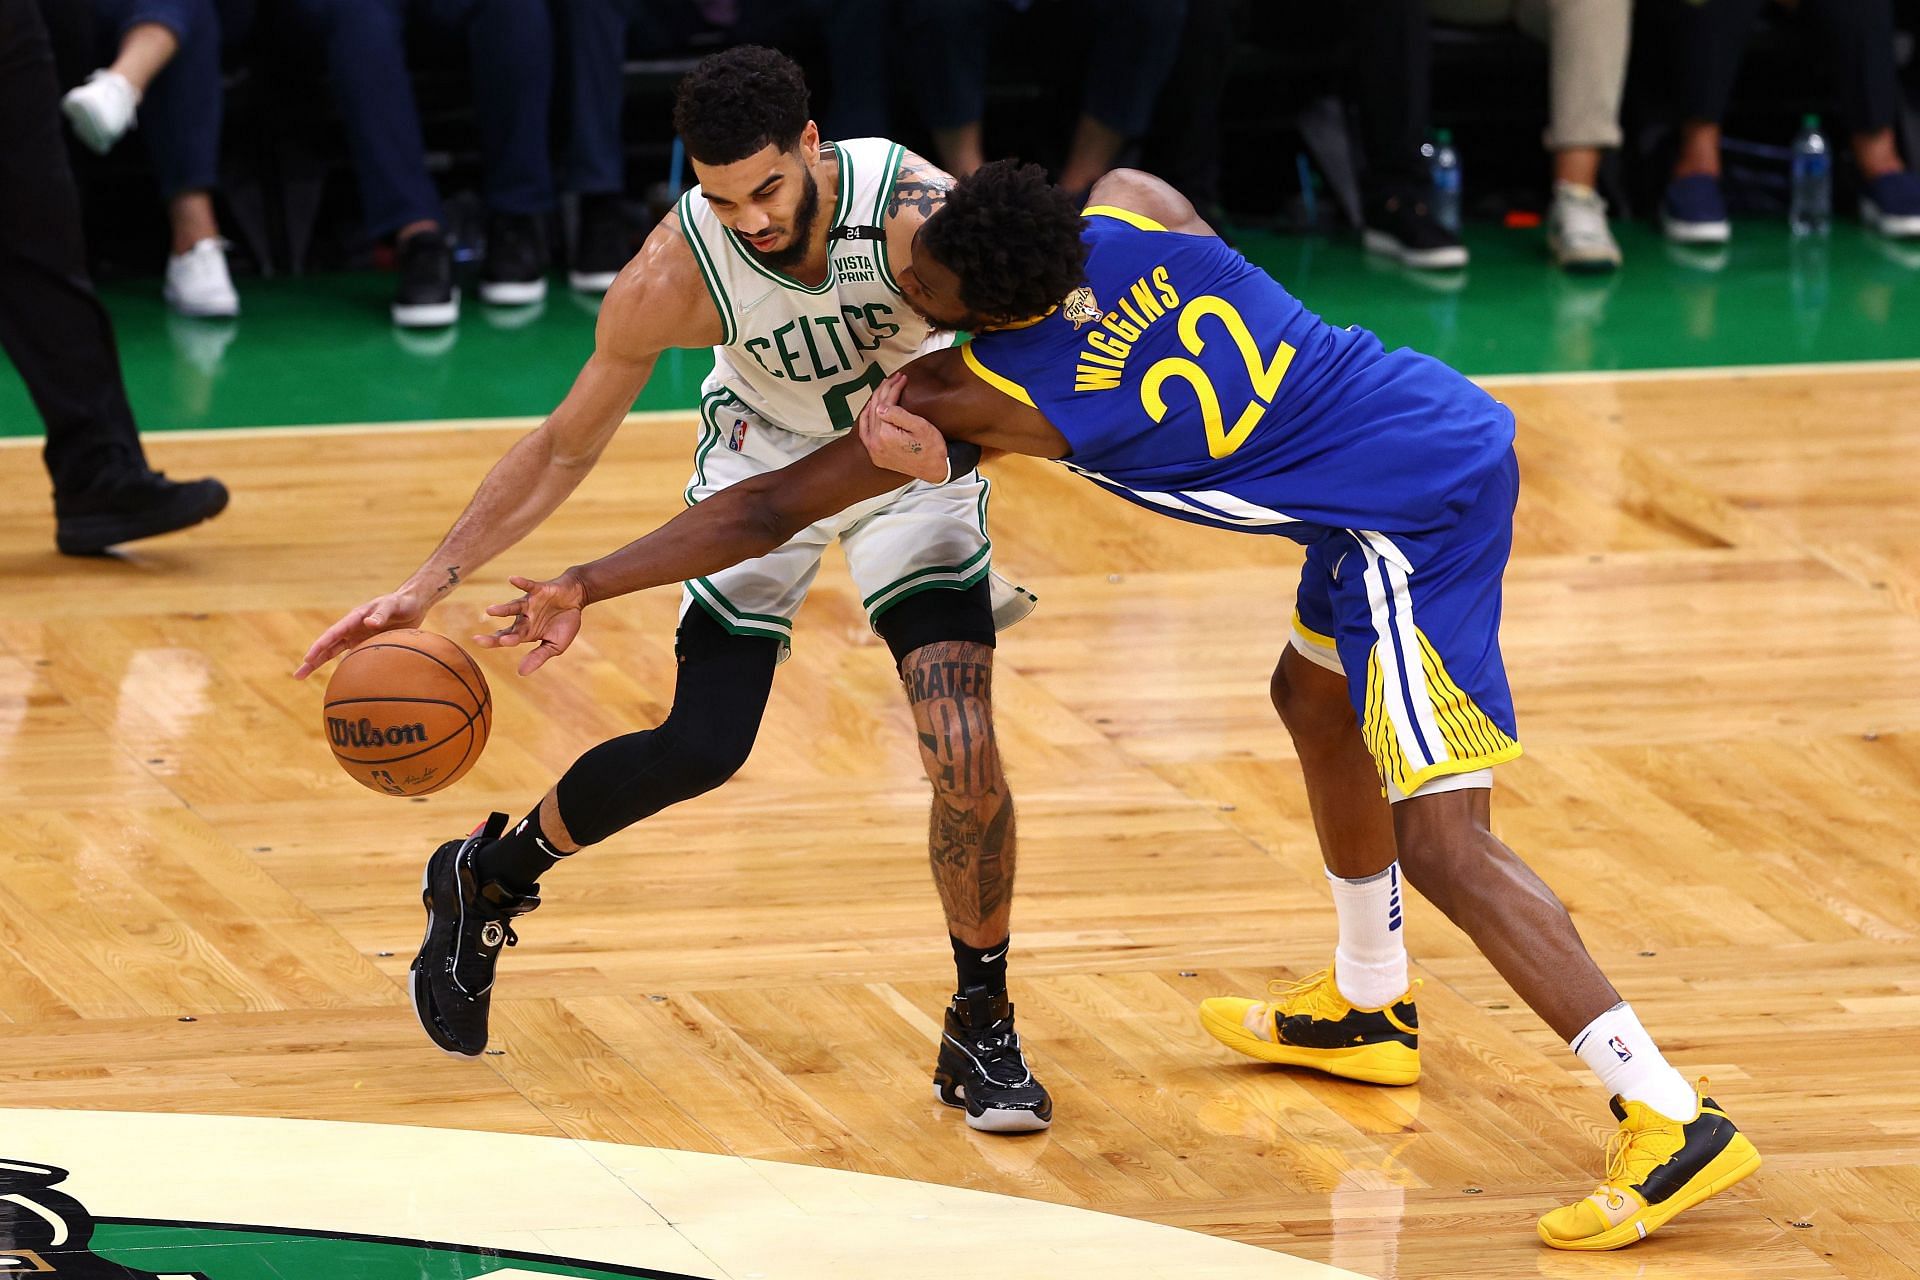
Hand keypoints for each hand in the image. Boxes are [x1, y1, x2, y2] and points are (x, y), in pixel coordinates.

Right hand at [294, 586, 432, 678]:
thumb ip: (381, 614)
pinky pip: (351, 657)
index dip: (321, 645)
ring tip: (302, 676)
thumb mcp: (392, 606)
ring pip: (334, 653)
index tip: (309, 657)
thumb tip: (368, 623)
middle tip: (298, 675)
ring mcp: (357, 637)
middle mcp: (352, 628)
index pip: (333, 633)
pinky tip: (336, 680)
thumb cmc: (401, 603)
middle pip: (327, 646)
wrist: (412, 604)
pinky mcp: (366, 644)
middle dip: (312, 660)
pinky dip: (343, 668)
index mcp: (354, 618)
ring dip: (319, 664)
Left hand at [476, 570, 587, 674]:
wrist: (575, 597)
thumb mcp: (555, 645)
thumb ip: (538, 656)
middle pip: (508, 627)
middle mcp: (524, 618)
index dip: (494, 642)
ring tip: (491, 611)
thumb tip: (521, 673)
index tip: (481, 645)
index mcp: (526, 632)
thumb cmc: (564, 622)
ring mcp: (530, 603)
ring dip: (503, 609)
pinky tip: (512, 579)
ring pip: (514, 607)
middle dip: (495, 635)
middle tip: (479, 640)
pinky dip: (521, 583)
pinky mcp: (538, 590)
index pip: (507, 639)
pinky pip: (528, 586)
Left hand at [857, 373, 947, 482]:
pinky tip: (871, 409)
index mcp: (885, 435)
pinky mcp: (876, 455)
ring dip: (875, 401)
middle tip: (894, 379)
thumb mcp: (920, 427)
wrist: (936, 469)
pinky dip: (866, 419)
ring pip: (868, 419)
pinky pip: (864, 433)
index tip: (902, 379)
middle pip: (875, 409)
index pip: (885, 403)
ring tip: (884, 388)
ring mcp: (874, 451)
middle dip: (885, 391)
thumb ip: (899, 415)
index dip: (894, 388)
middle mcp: (875, 444)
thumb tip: (880, 406)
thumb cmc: (932, 448)